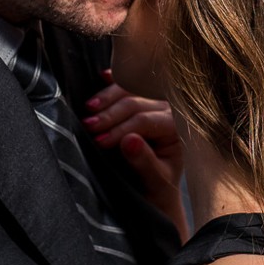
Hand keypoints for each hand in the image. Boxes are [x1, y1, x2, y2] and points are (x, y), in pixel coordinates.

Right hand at [83, 69, 186, 241]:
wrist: (158, 188)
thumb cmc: (158, 186)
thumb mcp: (154, 181)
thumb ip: (144, 162)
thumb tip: (129, 141)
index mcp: (176, 129)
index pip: (144, 121)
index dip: (119, 129)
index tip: (99, 142)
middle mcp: (169, 110)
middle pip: (134, 102)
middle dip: (109, 114)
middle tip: (87, 125)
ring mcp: (156, 101)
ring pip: (129, 90)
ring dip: (106, 98)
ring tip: (88, 109)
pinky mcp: (144, 99)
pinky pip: (129, 84)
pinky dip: (114, 80)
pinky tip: (102, 76)